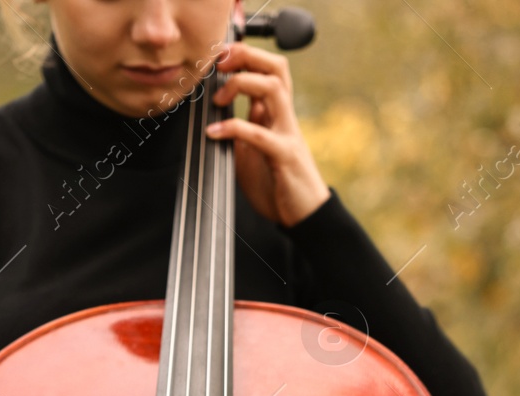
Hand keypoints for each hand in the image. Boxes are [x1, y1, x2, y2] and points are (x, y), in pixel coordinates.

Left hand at [206, 41, 330, 226]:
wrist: (305, 216)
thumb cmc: (279, 185)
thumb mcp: (254, 152)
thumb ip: (243, 131)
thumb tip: (220, 116)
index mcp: (276, 115)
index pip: (267, 70)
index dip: (244, 56)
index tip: (219, 57)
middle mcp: (284, 118)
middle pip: (275, 68)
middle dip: (247, 56)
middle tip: (220, 63)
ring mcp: (287, 135)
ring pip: (273, 88)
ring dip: (241, 84)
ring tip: (218, 98)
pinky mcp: (285, 157)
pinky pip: (261, 135)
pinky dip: (234, 129)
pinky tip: (213, 133)